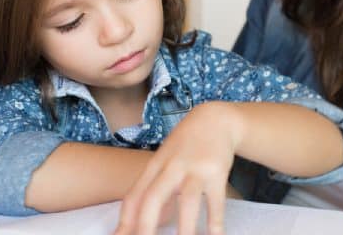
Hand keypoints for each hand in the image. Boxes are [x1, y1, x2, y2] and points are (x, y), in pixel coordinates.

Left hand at [114, 103, 239, 234]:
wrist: (214, 119)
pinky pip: (215, 202)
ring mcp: (195, 169)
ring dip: (185, 229)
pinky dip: (215, 222)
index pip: (134, 197)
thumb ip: (153, 187)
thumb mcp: (164, 160)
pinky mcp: (217, 172)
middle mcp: (172, 167)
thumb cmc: (185, 144)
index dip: (125, 221)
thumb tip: (138, 219)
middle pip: (153, 198)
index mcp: (155, 166)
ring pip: (188, 201)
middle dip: (146, 226)